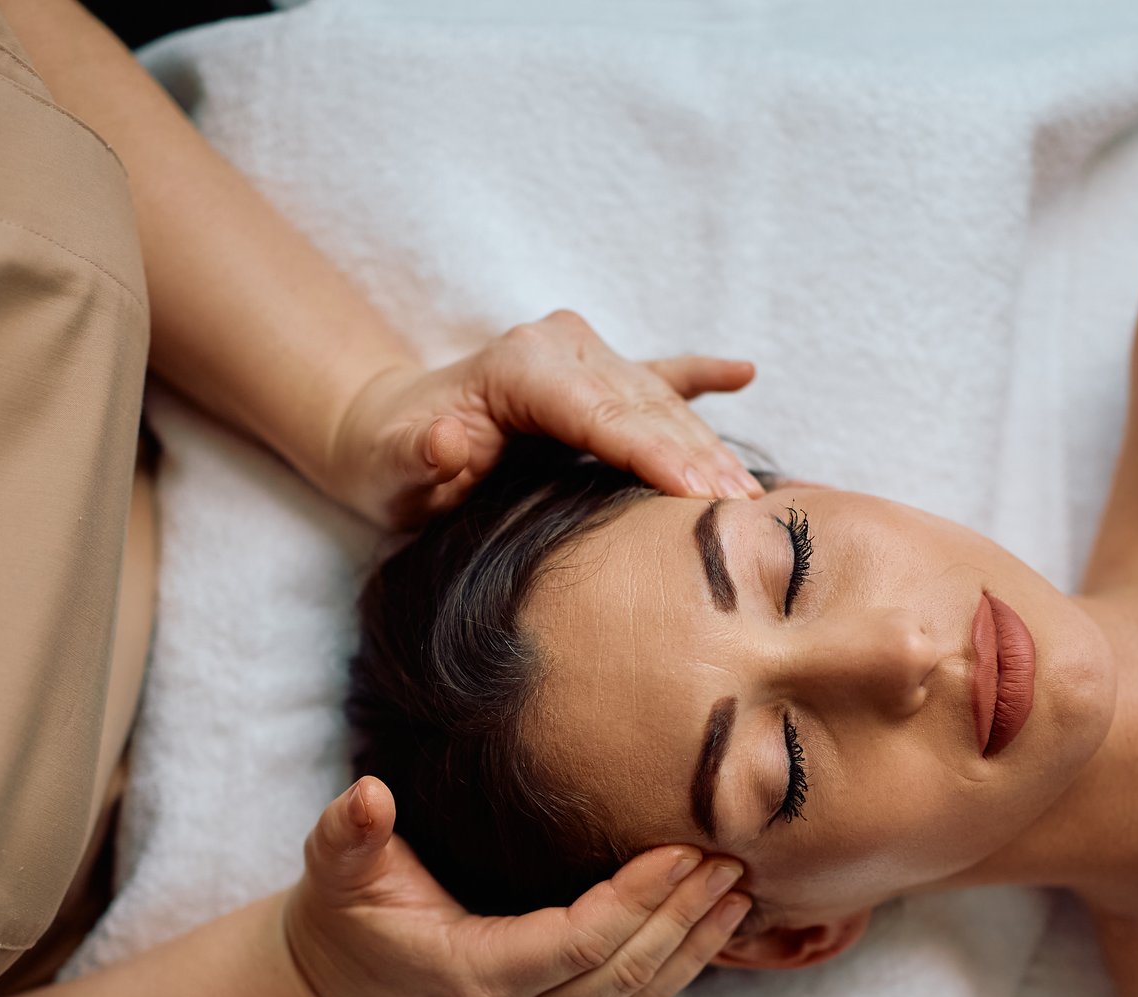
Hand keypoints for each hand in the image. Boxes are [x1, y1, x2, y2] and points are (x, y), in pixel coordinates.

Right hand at [281, 777, 750, 996]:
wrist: (338, 974)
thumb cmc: (346, 909)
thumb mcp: (336, 863)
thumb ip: (348, 831)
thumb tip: (369, 797)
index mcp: (475, 973)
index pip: (580, 941)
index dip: (637, 899)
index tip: (680, 851)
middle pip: (622, 975)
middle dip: (683, 917)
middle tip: (729, 861)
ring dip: (691, 955)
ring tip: (736, 899)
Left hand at [324, 310, 763, 526]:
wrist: (386, 432)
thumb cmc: (390, 458)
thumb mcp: (390, 467)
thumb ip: (419, 456)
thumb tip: (448, 440)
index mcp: (521, 365)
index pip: (603, 414)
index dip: (652, 455)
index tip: (697, 494)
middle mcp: (560, 346)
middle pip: (645, 408)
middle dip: (696, 458)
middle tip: (743, 509)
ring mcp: (583, 355)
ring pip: (662, 402)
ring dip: (707, 446)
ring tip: (751, 493)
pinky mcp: (594, 377)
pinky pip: (658, 375)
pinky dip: (700, 377)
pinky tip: (742, 373)